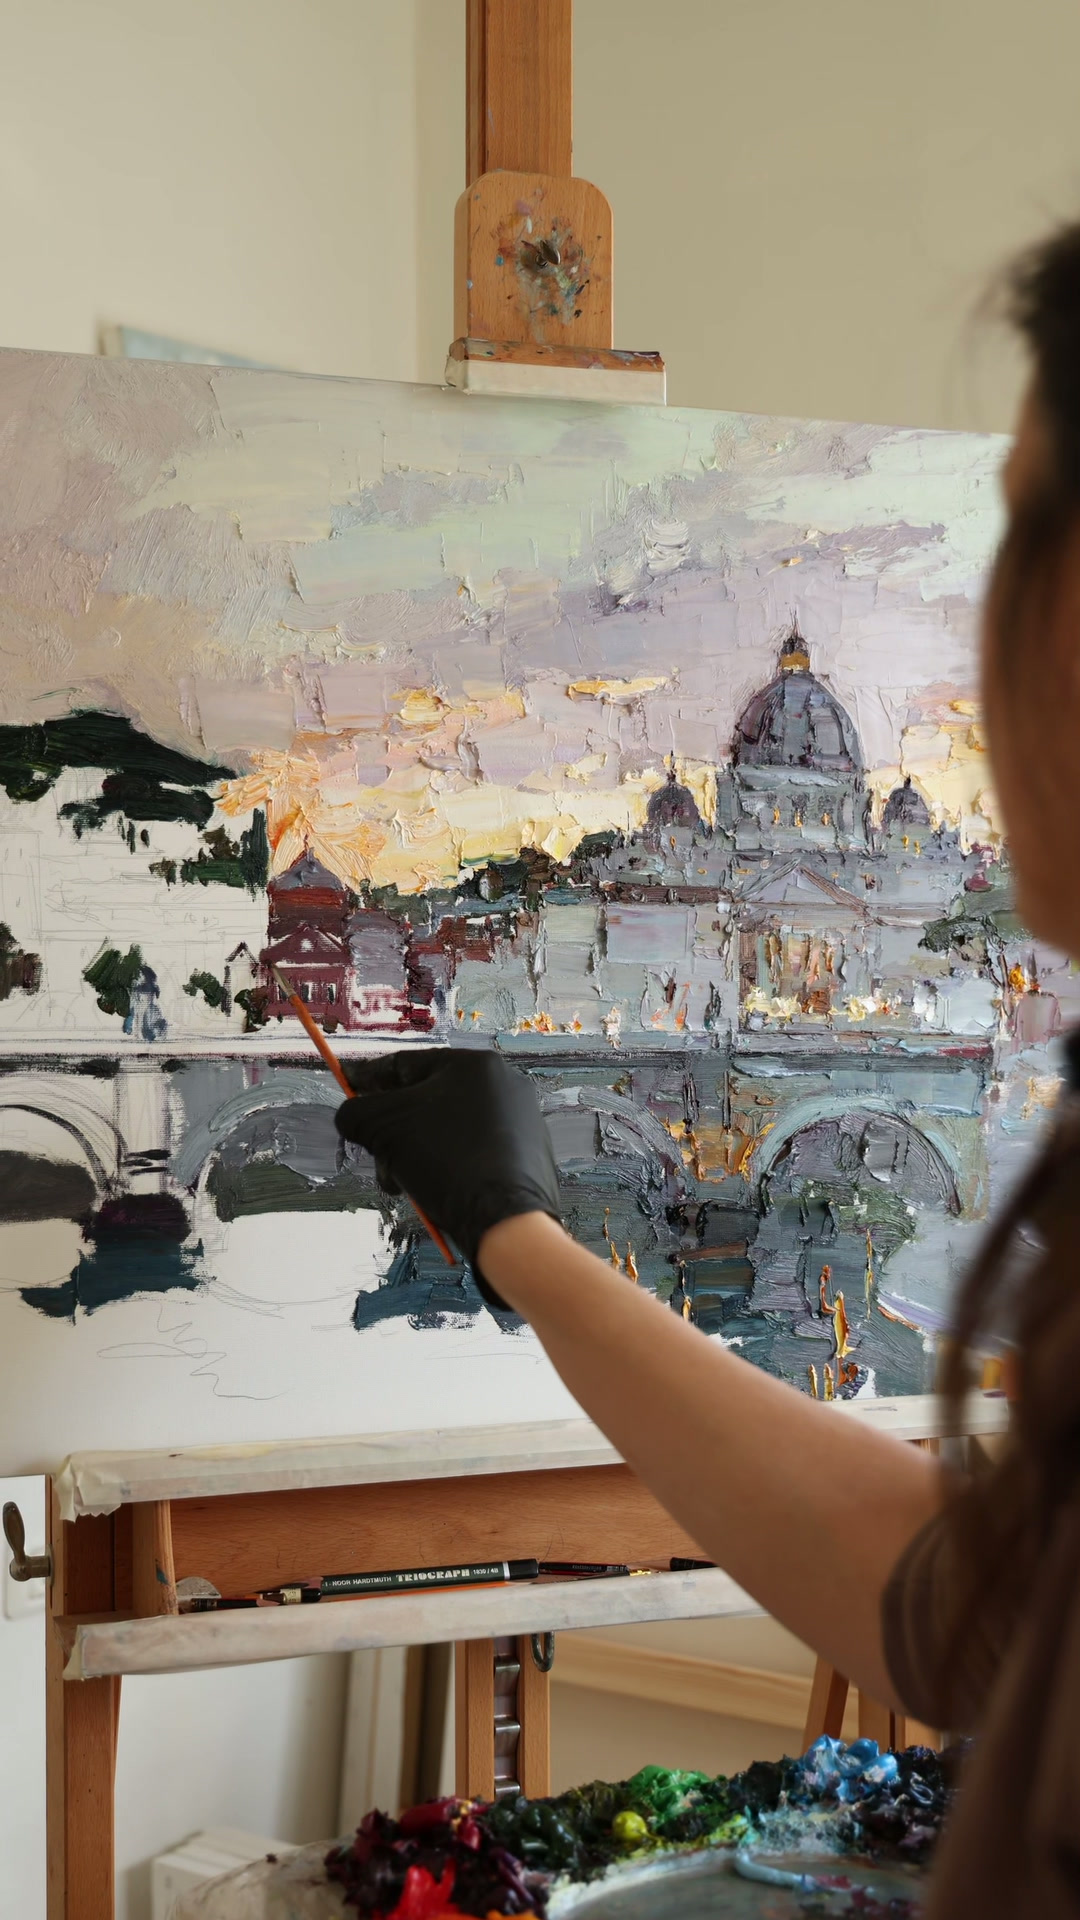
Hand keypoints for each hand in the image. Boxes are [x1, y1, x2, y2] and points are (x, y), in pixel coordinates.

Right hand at [335, 1049, 561, 1307]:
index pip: (406, 1065)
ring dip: (415, 1156)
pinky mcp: (528, 1155)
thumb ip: (356, 1112)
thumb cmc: (445, 1159)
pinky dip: (447, 1168)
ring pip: (447, 1131)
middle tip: (378, 1158)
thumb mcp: (383, 1128)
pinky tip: (436, 1192)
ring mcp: (521, 1121)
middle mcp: (503, 1085)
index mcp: (474, 1065)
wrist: (506, 1219)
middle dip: (393, 1133)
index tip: (348, 1089)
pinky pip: (474, 1152)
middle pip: (426, 1102)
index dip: (369, 1078)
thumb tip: (351, 1116)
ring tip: (403, 1185)